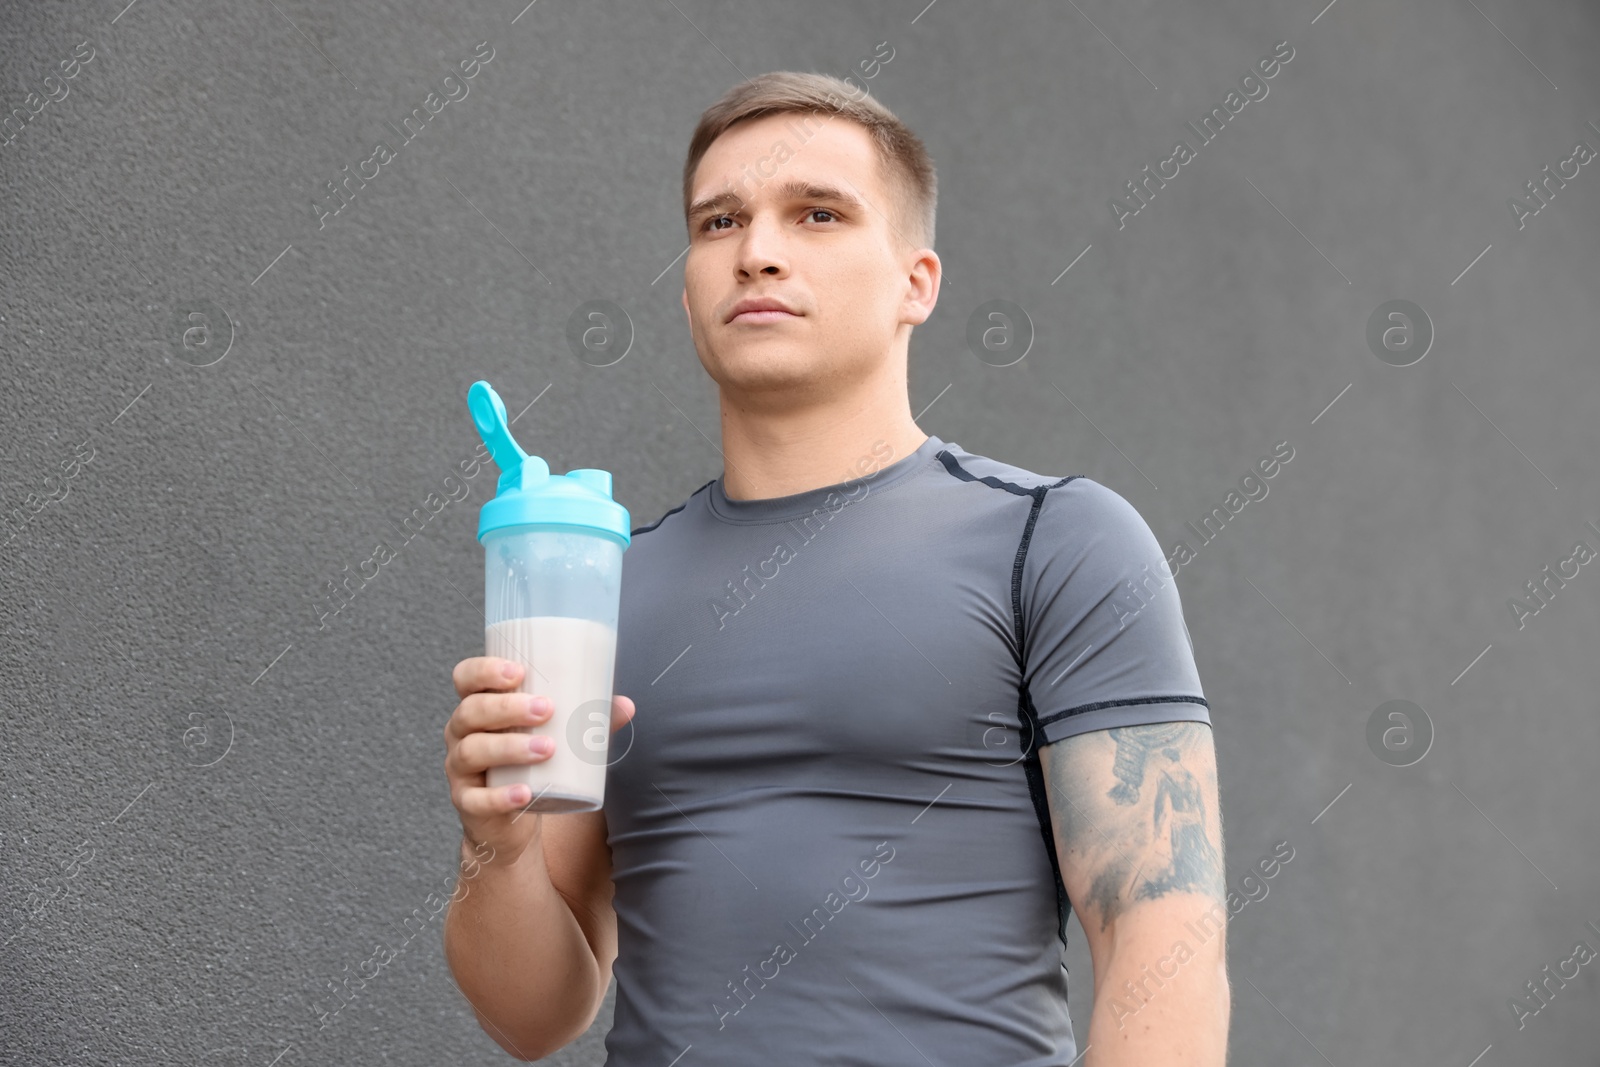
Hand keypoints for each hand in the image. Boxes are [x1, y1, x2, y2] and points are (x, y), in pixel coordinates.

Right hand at [444, 656, 634, 861]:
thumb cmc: (529, 765)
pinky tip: (525, 793)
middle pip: (470, 711)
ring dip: (509, 747)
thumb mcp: (553, 736)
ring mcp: (461, 771)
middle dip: (507, 707)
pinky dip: (501, 797)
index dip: (484, 670)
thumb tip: (626, 704)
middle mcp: (461, 735)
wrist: (509, 823)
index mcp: (479, 708)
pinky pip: (477, 799)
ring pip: (472, 751)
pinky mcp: (468, 804)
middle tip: (546, 709)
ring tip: (546, 748)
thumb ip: (587, 719)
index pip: (465, 679)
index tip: (518, 671)